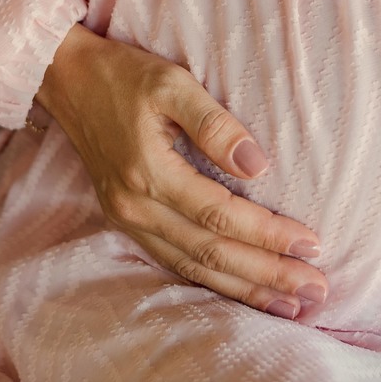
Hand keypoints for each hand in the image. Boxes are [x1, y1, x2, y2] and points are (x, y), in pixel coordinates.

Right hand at [36, 24, 327, 318]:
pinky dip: (212, 282)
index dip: (267, 234)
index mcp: (148, 172)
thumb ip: (214, 124)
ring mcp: (127, 218)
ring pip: (192, 267)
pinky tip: (241, 291)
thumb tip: (257, 166)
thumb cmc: (123, 75)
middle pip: (210, 253)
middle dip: (266, 275)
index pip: (220, 216)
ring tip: (290, 305)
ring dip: (244, 289)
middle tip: (314, 290)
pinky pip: (174, 262)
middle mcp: (136, 206)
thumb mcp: (171, 83)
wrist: (66, 80)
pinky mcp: (126, 221)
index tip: (310, 244)